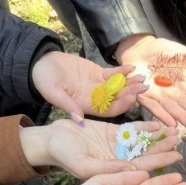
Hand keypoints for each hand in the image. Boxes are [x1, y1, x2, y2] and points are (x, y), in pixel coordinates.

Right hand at [20, 119, 181, 178]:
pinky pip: (132, 130)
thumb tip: (135, 171)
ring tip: (175, 131)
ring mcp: (117, 146)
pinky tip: (159, 124)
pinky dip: (145, 127)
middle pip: (146, 155)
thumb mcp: (85, 165)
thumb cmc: (64, 155)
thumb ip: (109, 169)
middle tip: (180, 143)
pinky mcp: (113, 132)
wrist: (51, 139)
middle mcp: (120, 160)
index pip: (142, 168)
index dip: (159, 162)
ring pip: (142, 142)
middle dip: (163, 149)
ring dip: (158, 138)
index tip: (176, 158)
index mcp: (115, 171)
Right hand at [31, 52, 146, 119]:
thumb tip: (79, 119)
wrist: (42, 65)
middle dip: (131, 93)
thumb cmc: (44, 81)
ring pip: (118, 86)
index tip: (131, 98)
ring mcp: (98, 87)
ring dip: (130, 82)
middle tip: (143, 86)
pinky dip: (122, 71)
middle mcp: (96, 99)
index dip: (121, 105)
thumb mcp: (53, 93)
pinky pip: (113, 74)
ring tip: (141, 77)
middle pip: (117, 98)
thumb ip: (67, 105)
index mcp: (87, 106)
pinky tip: (131, 68)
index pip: (109, 110)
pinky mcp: (98, 75)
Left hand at [115, 34, 185, 128]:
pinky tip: (171, 123)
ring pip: (173, 109)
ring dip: (182, 117)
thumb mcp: (184, 54)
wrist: (140, 49)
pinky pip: (155, 107)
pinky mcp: (146, 98)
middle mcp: (175, 94)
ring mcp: (161, 97)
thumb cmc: (164, 52)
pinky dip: (162, 115)